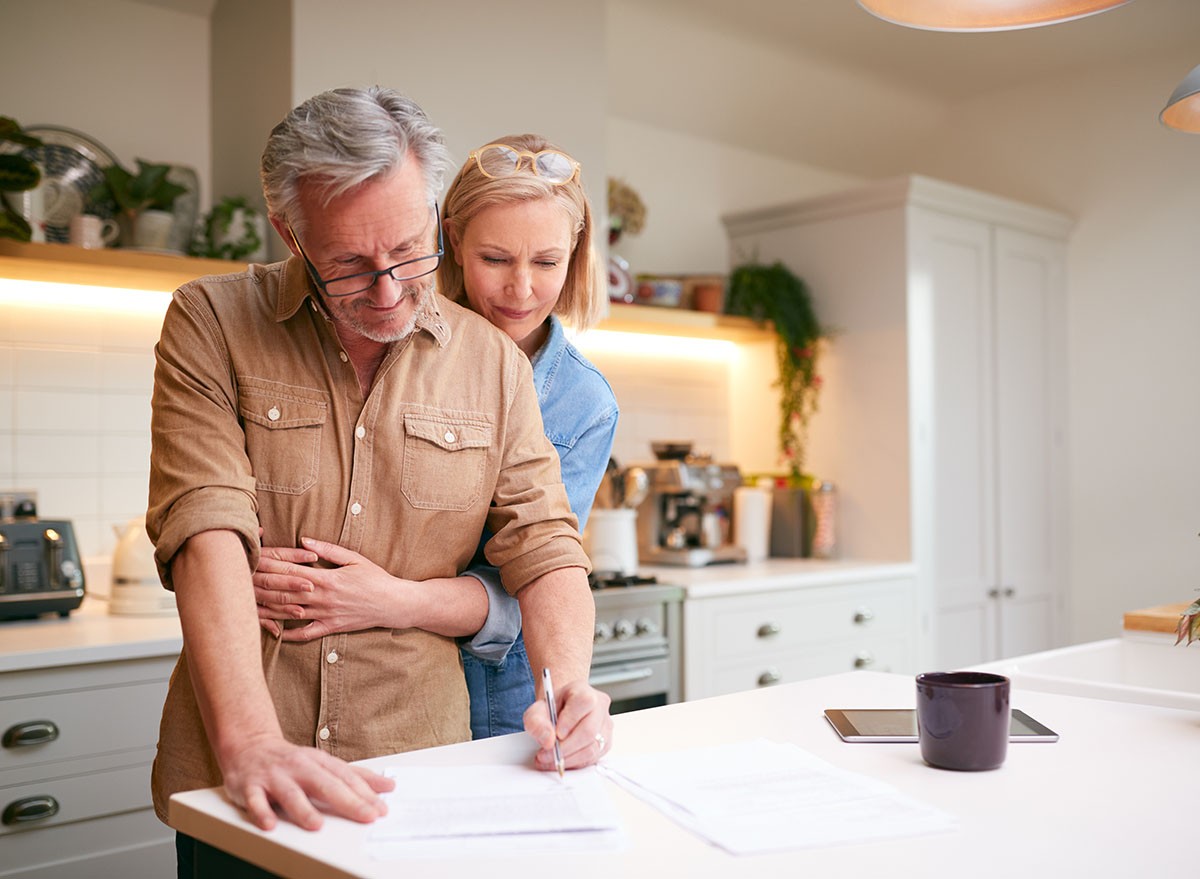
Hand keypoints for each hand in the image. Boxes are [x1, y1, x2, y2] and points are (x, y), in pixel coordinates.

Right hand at [219, 731, 393, 830]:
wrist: (250, 746)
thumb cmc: (293, 761)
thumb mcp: (324, 763)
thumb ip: (355, 776)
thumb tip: (388, 786)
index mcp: (319, 762)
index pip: (346, 777)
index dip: (364, 793)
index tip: (381, 809)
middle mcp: (299, 767)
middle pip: (325, 785)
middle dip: (347, 801)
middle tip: (366, 816)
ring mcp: (275, 777)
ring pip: (290, 794)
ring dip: (304, 810)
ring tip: (317, 825)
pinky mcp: (250, 786)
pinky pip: (255, 800)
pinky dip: (261, 812)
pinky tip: (270, 825)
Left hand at [253, 538, 400, 640]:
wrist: (393, 603)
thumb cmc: (375, 578)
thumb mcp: (354, 558)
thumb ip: (328, 549)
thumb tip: (304, 540)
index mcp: (326, 578)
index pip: (290, 570)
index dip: (269, 565)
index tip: (252, 559)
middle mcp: (322, 598)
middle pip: (284, 591)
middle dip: (262, 586)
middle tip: (240, 581)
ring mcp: (325, 614)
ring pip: (290, 613)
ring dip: (268, 610)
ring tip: (247, 607)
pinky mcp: (331, 627)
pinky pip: (306, 633)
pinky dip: (290, 635)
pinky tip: (275, 633)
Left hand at [524, 678, 612, 771]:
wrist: (562, 712)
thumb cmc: (553, 709)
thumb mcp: (537, 710)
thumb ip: (536, 722)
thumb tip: (547, 740)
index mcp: (584, 692)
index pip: (584, 702)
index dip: (569, 721)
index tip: (554, 735)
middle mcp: (600, 707)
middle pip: (589, 731)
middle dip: (565, 748)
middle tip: (546, 754)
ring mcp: (605, 726)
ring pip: (592, 749)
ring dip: (568, 759)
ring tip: (550, 760)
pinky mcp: (606, 743)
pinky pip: (592, 758)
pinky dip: (574, 763)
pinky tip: (561, 761)